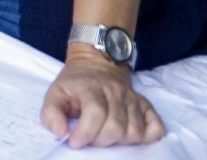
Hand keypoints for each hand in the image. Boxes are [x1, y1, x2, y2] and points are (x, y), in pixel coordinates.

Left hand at [40, 47, 164, 148]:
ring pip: (135, 131)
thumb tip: (60, 133)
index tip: (74, 142)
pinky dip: (146, 138)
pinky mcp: (146, 105)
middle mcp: (116, 92)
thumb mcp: (55, 93)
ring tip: (105, 138)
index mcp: (91, 87)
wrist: (98, 63)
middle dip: (100, 141)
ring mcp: (133, 99)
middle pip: (116, 126)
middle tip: (90, 141)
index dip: (85, 133)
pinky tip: (130, 138)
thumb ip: (50, 113)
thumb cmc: (75, 84)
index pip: (95, 112)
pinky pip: (156, 128)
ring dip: (119, 142)